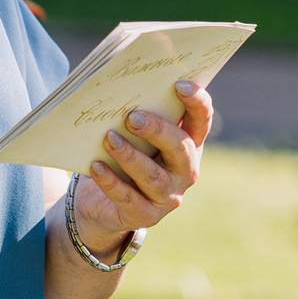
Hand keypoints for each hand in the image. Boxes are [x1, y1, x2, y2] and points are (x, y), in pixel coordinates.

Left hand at [71, 79, 212, 259]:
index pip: (201, 121)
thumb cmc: (123, 156)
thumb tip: (118, 82)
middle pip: (180, 149)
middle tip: (132, 116)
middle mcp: (185, 172)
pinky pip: (128, 198)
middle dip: (158, 131)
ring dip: (130, 156)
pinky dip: (111, 181)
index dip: (197, 102)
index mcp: (189, 144)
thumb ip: (138, 113)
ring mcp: (167, 197)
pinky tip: (96, 166)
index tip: (179, 85)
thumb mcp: (134, 136)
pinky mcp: (144, 216)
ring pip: (153, 176)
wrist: (103, 203)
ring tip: (109, 139)